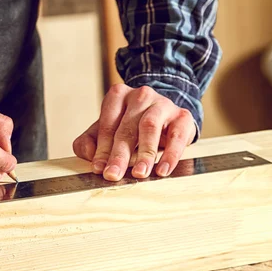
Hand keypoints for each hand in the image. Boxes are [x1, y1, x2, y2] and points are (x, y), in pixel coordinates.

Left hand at [73, 84, 195, 180]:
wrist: (164, 116)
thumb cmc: (130, 126)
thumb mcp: (106, 131)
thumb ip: (89, 142)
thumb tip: (89, 154)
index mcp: (118, 96)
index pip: (107, 124)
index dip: (102, 148)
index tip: (98, 168)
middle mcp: (140, 96)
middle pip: (127, 127)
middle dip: (119, 154)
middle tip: (113, 175)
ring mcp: (163, 104)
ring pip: (150, 127)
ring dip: (144, 153)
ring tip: (139, 174)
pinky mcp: (182, 116)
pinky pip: (177, 136)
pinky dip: (170, 155)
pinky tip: (163, 170)